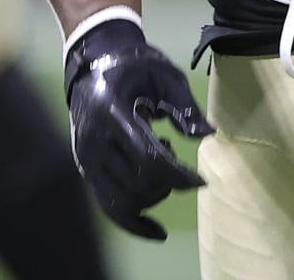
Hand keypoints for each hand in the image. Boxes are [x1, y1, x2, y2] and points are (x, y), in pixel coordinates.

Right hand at [63, 19, 212, 239]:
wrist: (94, 62)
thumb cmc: (133, 66)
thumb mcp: (164, 74)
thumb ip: (185, 105)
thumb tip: (208, 134)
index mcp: (111, 112)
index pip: (147, 157)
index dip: (178, 174)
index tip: (202, 181)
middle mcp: (93, 140)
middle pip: (138, 183)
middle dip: (169, 182)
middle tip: (177, 157)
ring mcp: (86, 158)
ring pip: (124, 200)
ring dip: (154, 196)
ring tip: (163, 167)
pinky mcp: (86, 170)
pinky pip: (108, 206)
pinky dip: (133, 222)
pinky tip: (157, 231)